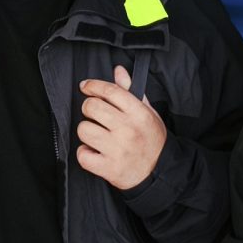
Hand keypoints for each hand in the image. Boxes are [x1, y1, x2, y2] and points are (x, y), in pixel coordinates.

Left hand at [77, 64, 167, 190]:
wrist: (160, 171)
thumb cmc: (152, 139)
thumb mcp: (148, 112)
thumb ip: (131, 91)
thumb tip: (118, 71)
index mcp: (138, 114)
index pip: (110, 91)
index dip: (93, 85)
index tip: (85, 86)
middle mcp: (128, 130)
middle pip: (92, 107)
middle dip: (89, 107)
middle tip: (94, 113)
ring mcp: (117, 150)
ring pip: (83, 129)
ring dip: (87, 131)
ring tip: (97, 135)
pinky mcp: (108, 168)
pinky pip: (83, 155)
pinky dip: (85, 153)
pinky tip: (95, 151)